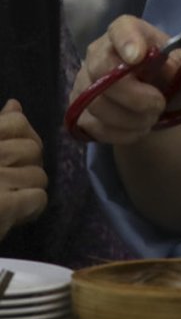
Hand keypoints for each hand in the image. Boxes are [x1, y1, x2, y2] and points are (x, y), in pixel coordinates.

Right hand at [0, 100, 47, 238]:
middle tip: (9, 183)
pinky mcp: (1, 206)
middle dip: (26, 167)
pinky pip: (37, 198)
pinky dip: (29, 208)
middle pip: (34, 150)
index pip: (17, 122)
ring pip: (39, 176)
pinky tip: (13, 214)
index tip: (10, 155)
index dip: (21, 138)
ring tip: (7, 200)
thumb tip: (14, 105)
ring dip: (27, 190)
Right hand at [69, 16, 180, 144]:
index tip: (138, 57)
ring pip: (96, 103)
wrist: (155, 103)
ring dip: (130, 118)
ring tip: (151, 119)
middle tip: (158, 106)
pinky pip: (92, 125)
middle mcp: (101, 51)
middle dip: (133, 95)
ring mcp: (84, 80)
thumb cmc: (174, 77)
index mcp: (133, 32)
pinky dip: (119, 133)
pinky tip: (137, 129)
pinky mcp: (77, 107)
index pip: (122, 27)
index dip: (126, 40)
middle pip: (101, 69)